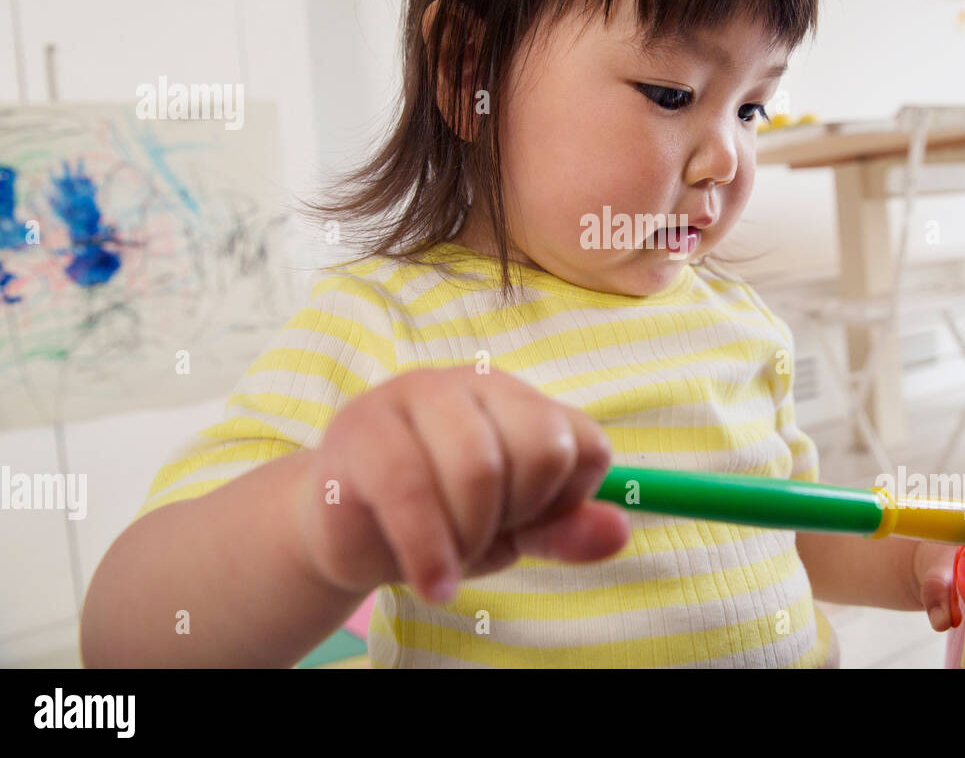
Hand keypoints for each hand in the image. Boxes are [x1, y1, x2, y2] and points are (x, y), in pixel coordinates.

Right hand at [295, 367, 631, 602]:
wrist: (345, 532)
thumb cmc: (441, 523)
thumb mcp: (516, 532)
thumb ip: (565, 529)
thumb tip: (619, 530)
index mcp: (520, 399)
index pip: (582, 441)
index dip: (565, 500)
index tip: (526, 520)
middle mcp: (473, 383)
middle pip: (541, 447)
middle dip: (518, 515)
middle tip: (482, 537)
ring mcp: (414, 396)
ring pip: (478, 466)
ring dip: (470, 536)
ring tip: (449, 558)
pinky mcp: (361, 428)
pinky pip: (410, 490)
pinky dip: (430, 551)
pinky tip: (432, 582)